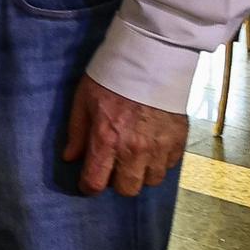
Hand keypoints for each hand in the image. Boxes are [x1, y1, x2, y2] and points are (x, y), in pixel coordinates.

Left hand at [61, 75, 187, 195]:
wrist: (151, 60)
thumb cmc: (111, 78)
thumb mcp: (83, 101)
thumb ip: (77, 133)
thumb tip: (70, 158)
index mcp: (107, 140)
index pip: (95, 183)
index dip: (88, 186)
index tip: (88, 180)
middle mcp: (135, 150)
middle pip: (128, 189)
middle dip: (117, 182)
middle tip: (113, 166)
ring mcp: (160, 147)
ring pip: (151, 181)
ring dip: (141, 173)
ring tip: (134, 155)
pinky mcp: (179, 141)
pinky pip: (169, 166)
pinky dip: (159, 161)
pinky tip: (151, 146)